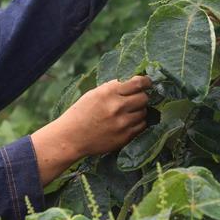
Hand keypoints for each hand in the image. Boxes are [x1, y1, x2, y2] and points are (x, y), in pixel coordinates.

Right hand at [30, 76, 151, 185]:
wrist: (71, 137)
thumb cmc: (80, 113)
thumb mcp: (94, 94)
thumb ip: (113, 88)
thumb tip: (132, 82)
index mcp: (109, 92)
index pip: (138, 82)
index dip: (146, 82)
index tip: (147, 83)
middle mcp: (118, 106)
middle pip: (144, 98)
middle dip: (141, 97)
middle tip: (135, 100)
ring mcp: (123, 123)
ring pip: (144, 112)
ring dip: (139, 111)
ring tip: (127, 113)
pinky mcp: (125, 136)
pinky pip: (141, 126)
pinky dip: (137, 123)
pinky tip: (127, 123)